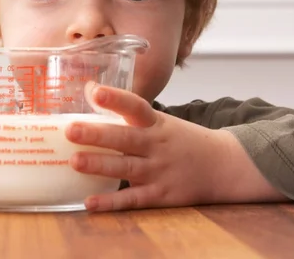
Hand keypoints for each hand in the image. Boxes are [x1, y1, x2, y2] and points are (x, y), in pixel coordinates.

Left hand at [65, 82, 228, 211]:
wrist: (222, 166)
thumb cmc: (180, 140)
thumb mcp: (160, 121)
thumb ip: (126, 111)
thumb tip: (88, 90)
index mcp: (155, 123)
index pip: (135, 106)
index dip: (116, 98)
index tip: (96, 91)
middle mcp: (156, 145)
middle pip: (125, 139)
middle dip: (97, 135)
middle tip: (71, 130)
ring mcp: (158, 171)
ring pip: (125, 168)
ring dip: (99, 166)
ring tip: (74, 162)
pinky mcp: (160, 195)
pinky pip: (132, 200)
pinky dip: (111, 203)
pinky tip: (90, 203)